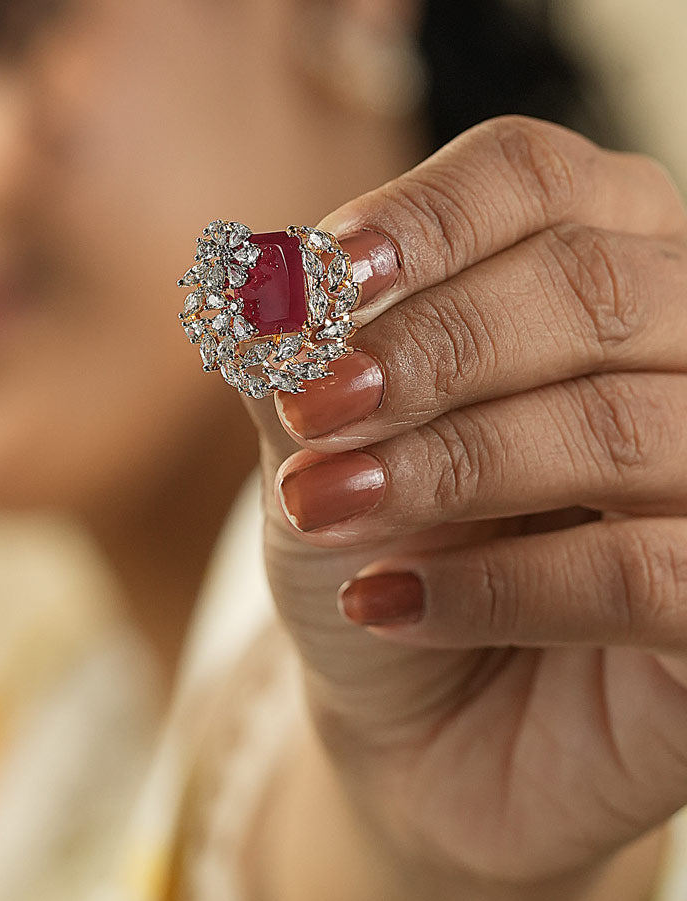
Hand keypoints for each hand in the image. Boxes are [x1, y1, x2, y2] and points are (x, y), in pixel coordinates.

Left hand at [248, 115, 686, 885]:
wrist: (416, 722)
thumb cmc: (378, 551)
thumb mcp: (313, 449)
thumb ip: (295, 362)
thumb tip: (257, 281)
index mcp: (588, 261)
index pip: (532, 178)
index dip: (420, 224)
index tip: (310, 289)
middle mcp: (683, 345)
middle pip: (590, 285)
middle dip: (429, 352)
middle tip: (310, 416)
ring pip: (618, 424)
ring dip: (444, 467)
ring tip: (323, 508)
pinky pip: (645, 573)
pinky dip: (499, 586)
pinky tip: (384, 603)